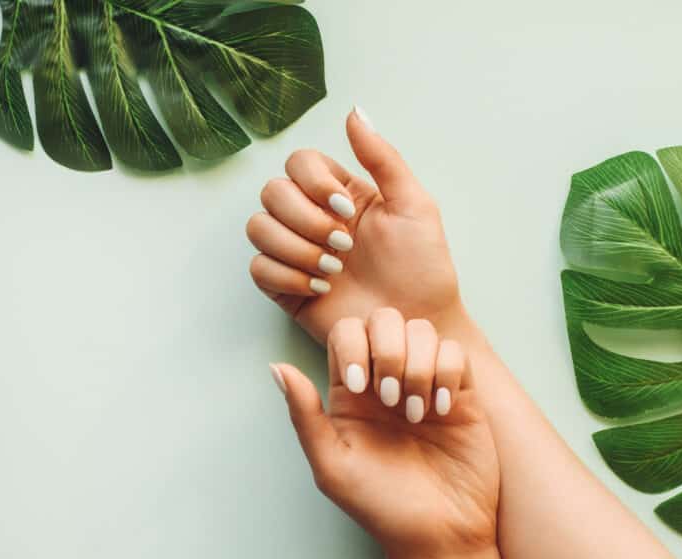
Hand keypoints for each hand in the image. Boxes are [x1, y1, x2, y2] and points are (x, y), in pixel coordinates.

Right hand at [247, 108, 464, 343]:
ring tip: (333, 272)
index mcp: (340, 193)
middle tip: (344, 247)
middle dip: (306, 220)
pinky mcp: (286, 288)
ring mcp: (296, 252)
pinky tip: (320, 289)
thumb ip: (383, 157)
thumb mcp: (414, 205)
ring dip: (295, 248)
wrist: (418, 324)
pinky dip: (286, 276)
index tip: (347, 210)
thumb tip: (353, 111)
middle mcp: (312, 218)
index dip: (313, 182)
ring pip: (258, 227)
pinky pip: (258, 269)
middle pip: (272, 192)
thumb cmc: (424, 268)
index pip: (299, 162)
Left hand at [270, 308, 497, 558]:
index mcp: (351, 390)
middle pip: (385, 319)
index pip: (347, 333)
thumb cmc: (380, 507)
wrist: (439, 535)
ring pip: (422, 330)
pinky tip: (443, 411)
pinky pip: (456, 353)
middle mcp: (386, 377)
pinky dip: (449, 375)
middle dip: (389, 351)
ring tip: (420, 414)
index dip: (355, 347)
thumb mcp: (332, 466)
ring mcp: (425, 382)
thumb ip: (304, 415)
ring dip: (419, 366)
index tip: (364, 390)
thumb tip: (276, 367)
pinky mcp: (461, 393)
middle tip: (392, 400)